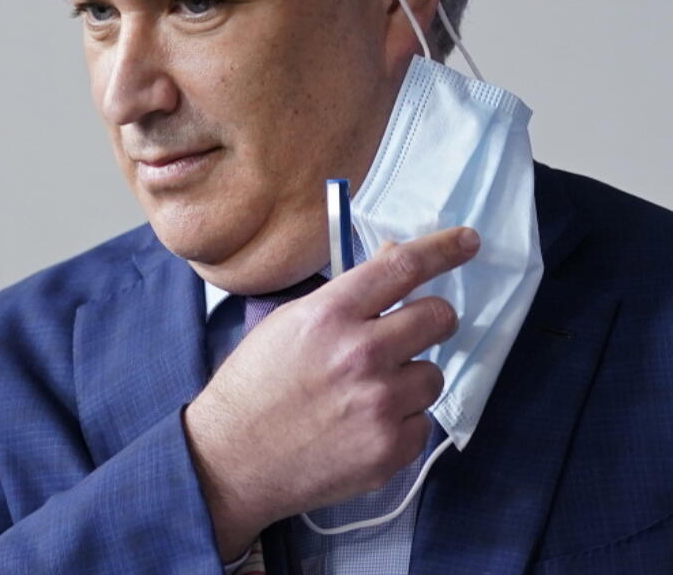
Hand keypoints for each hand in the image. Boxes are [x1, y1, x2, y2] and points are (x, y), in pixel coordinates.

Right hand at [183, 226, 478, 560]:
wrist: (232, 459)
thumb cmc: (254, 387)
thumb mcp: (287, 324)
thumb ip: (343, 297)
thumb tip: (392, 264)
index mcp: (329, 315)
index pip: (402, 267)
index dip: (443, 249)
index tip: (468, 242)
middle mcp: (360, 354)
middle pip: (438, 316)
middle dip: (432, 319)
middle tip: (410, 331)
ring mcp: (380, 404)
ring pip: (433, 374)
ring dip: (409, 378)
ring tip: (365, 393)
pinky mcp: (391, 449)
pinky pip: (423, 421)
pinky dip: (400, 421)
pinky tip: (361, 426)